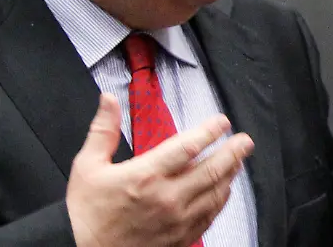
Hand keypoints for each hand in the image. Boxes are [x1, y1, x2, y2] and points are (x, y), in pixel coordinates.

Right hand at [66, 94, 253, 246]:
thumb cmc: (86, 212)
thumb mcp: (88, 167)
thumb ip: (103, 131)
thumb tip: (108, 99)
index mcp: (145, 175)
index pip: (187, 147)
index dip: (209, 131)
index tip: (222, 121)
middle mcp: (166, 197)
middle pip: (211, 170)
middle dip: (232, 152)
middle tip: (245, 141)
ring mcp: (176, 220)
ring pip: (214, 194)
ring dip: (230, 175)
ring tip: (239, 161)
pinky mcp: (179, 237)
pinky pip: (209, 216)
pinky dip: (220, 200)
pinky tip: (224, 190)